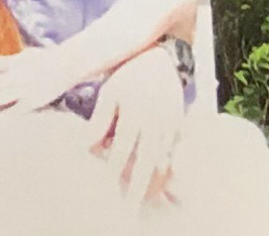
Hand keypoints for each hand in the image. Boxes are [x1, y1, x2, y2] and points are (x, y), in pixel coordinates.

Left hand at [0, 46, 82, 114]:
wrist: (66, 67)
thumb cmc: (46, 58)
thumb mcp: (26, 54)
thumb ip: (12, 60)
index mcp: (16, 62)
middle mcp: (17, 76)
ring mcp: (24, 90)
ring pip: (1, 98)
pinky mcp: (32, 102)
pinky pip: (15, 111)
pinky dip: (3, 115)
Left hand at [86, 44, 182, 204]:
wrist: (160, 59)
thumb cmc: (127, 76)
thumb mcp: (109, 93)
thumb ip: (100, 122)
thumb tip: (87, 148)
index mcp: (135, 114)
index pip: (122, 150)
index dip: (114, 171)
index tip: (106, 188)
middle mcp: (156, 123)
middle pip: (147, 163)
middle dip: (139, 188)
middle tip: (131, 208)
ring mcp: (172, 127)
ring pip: (165, 163)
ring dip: (156, 184)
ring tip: (147, 200)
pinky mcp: (181, 127)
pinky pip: (176, 155)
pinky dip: (169, 171)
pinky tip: (162, 183)